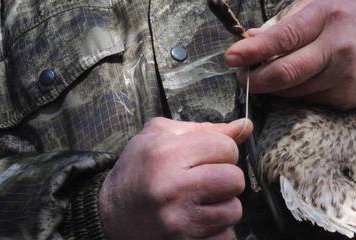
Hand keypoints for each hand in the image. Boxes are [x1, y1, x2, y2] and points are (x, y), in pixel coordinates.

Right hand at [99, 117, 252, 239]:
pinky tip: (196, 219)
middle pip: (234, 179)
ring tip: (200, 200)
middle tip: (206, 178)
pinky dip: (216, 229)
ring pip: (233, 210)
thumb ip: (206, 128)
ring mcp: (179, 221)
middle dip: (225, 177)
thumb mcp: (160, 136)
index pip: (226, 147)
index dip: (221, 149)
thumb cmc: (137, 169)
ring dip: (222, 204)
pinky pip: (224, 236)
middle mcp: (173, 188)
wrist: (110, 213)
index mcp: (167, 154)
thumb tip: (245, 126)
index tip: (207, 155)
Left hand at [225, 0, 355, 108]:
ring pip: (294, 91)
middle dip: (255, 79)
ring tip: (264, 77)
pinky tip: (295, 83)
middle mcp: (336, 49)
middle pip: (286, 73)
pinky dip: (295, 94)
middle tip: (241, 77)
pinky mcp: (346, 99)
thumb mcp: (322, 8)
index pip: (284, 38)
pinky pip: (309, 100)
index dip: (253, 50)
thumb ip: (287, 24)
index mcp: (327, 18)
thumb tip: (250, 40)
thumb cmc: (354, 19)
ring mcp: (343, 78)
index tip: (230, 57)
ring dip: (272, 88)